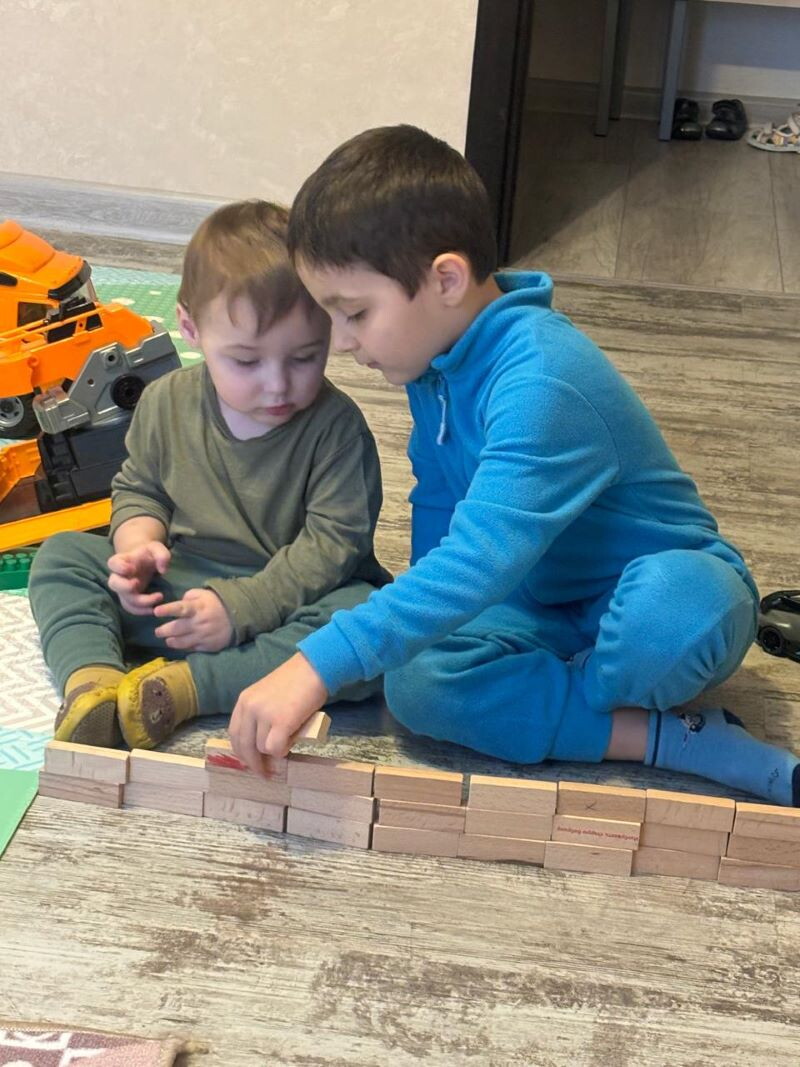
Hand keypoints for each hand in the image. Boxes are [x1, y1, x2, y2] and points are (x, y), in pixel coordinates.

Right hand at [107, 540, 170, 614]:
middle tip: (137, 584)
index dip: (119, 567)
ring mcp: (123, 589)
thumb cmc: (149, 554)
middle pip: (114, 584)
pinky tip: (154, 608)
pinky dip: (141, 611)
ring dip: (139, 603)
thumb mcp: (157, 548)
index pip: (113, 563)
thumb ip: (161, 555)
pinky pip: (131, 608)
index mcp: (121, 561)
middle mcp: (118, 576)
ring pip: (124, 600)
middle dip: (124, 587)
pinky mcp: (130, 598)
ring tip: (158, 597)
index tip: (132, 569)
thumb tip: (163, 570)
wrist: (146, 560)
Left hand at [153, 588, 232, 651]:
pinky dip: (184, 647)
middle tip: (157, 631)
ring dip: (172, 641)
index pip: (179, 609)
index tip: (156, 611)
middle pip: (176, 629)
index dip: (167, 610)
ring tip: (168, 639)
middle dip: (163, 631)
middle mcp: (198, 623)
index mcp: (197, 608)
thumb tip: (179, 602)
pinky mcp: (207, 646)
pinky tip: (180, 645)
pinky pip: (192, 649)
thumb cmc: (218, 603)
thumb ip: (189, 596)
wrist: (239, 617)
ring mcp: (203, 636)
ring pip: (182, 642)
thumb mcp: (205, 594)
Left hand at [229, 653, 328, 773]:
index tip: (250, 762)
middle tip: (265, 773)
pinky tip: (291, 743)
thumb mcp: (268, 695)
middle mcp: (250, 707)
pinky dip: (283, 750)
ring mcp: (264, 715)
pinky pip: (276, 748)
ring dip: (275, 751)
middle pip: (244, 746)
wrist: (314, 667)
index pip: (235, 733)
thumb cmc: (297, 680)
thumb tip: (262, 746)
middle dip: (254, 763)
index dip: (242, 752)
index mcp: (244, 700)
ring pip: (262, 748)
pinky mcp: (281, 722)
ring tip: (289, 741)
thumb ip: (260, 716)